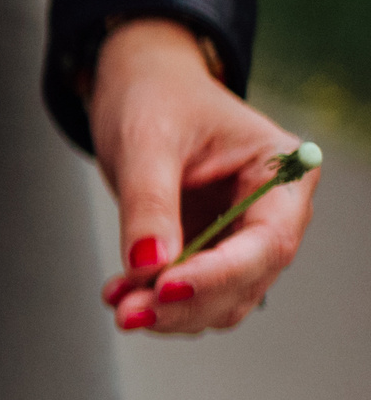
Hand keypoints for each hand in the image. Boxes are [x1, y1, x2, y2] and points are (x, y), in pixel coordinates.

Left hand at [90, 18, 321, 333]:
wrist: (139, 87)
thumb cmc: (154, 96)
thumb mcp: (146, 141)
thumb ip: (150, 203)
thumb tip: (149, 265)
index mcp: (282, 169)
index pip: (267, 241)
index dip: (219, 274)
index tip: (166, 288)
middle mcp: (276, 209)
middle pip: (247, 279)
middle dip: (187, 303)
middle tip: (127, 312)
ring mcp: (245, 235)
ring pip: (222, 298)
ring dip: (172, 312)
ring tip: (118, 304)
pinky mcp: (212, 251)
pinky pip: (195, 292)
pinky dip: (160, 302)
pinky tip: (122, 294)